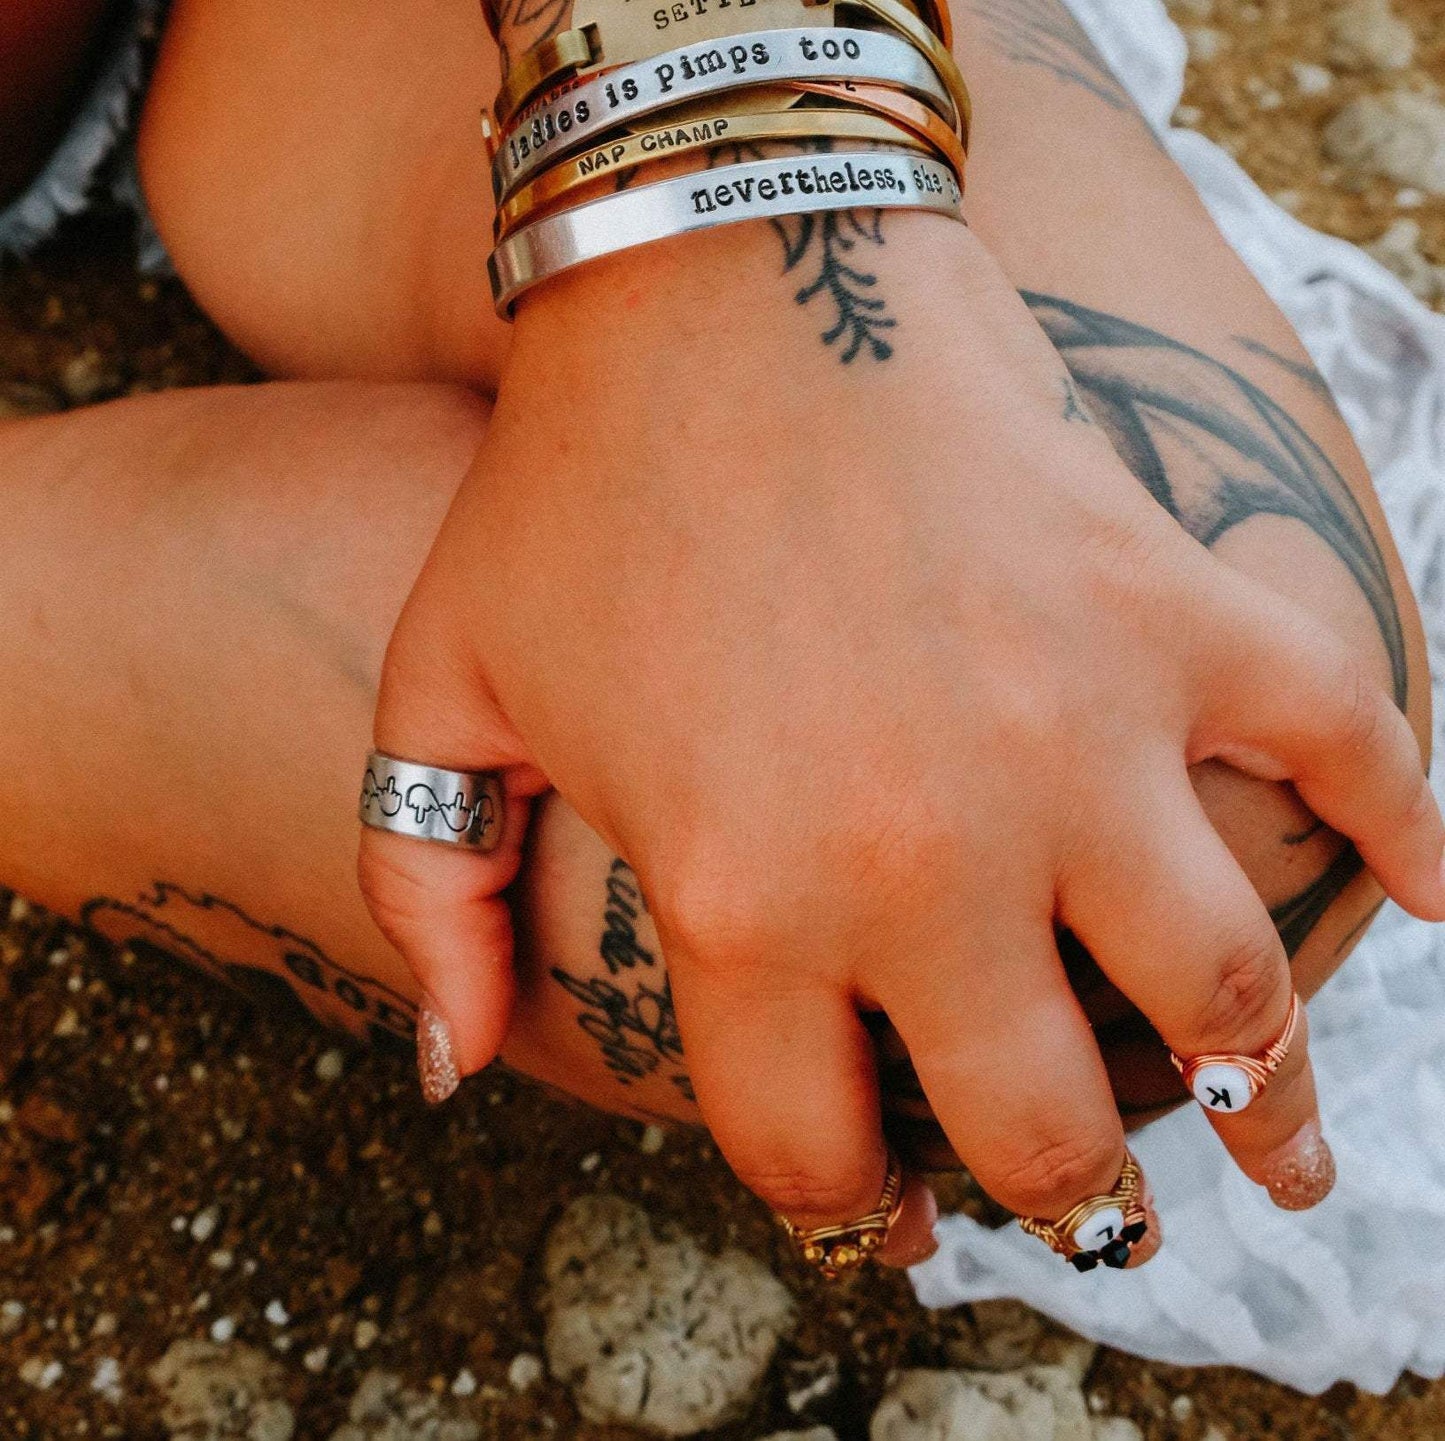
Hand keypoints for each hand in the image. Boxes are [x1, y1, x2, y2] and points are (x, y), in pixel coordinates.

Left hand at [359, 212, 1444, 1244]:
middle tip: (1079, 1214)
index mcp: (747, 896)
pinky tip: (1436, 890)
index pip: (816, 1146)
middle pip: (1044, 1126)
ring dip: (1276, 1105)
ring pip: (1227, 990)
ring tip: (1285, 1162)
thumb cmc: (570, 492)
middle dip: (1062, 1203)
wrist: (718, 284)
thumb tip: (446, 1074)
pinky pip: (1351, 741)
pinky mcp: (1179, 609)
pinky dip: (1417, 826)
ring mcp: (1082, 732)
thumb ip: (425, 896)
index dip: (848, 1206)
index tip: (883, 1209)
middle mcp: (932, 853)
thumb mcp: (446, 692)